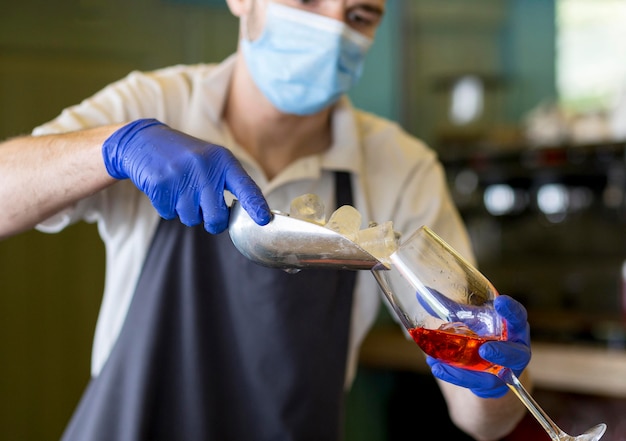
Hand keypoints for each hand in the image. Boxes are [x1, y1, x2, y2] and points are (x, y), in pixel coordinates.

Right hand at [102, 119, 270, 233]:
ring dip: (187, 212)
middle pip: (216, 217)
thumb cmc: (185, 156)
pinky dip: (168, 208)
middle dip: (213, 222)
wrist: (143, 141)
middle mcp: (204, 167)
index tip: (264, 220)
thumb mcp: (211, 159)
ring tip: (181, 191)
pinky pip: (169, 214)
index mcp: (222, 160)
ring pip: (191, 219)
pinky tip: (166, 189)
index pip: (245, 186)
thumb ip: (227, 182)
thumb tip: (245, 214)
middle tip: (208, 213)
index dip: (256, 205)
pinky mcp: (159, 185)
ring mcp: (180, 176)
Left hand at [426, 295, 530, 397]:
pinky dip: (454, 376)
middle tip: (485, 350)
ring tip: (443, 365)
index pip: (517, 316)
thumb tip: (422, 294)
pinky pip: (474, 383)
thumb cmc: (482, 332)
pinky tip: (436, 367)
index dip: (511, 310)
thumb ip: (450, 308)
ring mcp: (505, 371)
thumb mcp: (470, 319)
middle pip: (515, 353)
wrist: (486, 363)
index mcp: (513, 327)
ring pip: (492, 376)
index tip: (499, 302)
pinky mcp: (491, 385)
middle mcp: (515, 349)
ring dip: (468, 373)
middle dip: (501, 353)